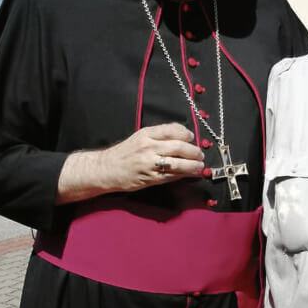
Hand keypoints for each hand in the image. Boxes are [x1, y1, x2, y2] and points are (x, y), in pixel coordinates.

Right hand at [56, 123, 204, 202]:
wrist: (107, 169)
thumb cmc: (125, 153)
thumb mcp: (140, 138)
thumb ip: (159, 135)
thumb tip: (183, 136)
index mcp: (146, 134)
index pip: (171, 130)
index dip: (186, 133)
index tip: (192, 137)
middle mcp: (148, 147)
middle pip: (178, 147)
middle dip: (193, 151)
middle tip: (200, 154)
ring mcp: (149, 163)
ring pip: (178, 163)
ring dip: (192, 165)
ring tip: (200, 166)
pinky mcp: (150, 178)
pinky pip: (171, 176)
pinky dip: (184, 175)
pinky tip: (191, 174)